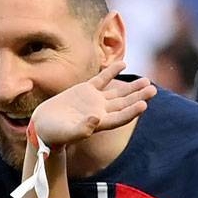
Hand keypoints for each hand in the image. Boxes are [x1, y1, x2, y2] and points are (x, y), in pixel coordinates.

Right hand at [30, 62, 155, 147]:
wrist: (43, 127)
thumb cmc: (54, 134)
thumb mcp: (67, 133)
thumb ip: (82, 129)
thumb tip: (96, 119)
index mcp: (99, 123)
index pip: (120, 117)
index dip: (132, 111)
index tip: (144, 105)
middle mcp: (100, 112)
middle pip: (124, 104)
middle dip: (139, 97)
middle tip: (153, 90)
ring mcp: (94, 100)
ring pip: (117, 92)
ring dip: (132, 87)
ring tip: (147, 81)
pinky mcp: (85, 90)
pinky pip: (101, 79)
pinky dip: (111, 71)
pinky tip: (123, 64)